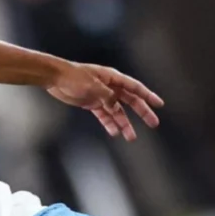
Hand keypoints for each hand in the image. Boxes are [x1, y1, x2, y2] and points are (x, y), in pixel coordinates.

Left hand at [46, 63, 163, 140]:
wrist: (55, 78)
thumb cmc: (73, 77)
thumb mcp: (93, 87)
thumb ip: (107, 97)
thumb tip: (116, 107)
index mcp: (113, 78)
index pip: (135, 87)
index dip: (148, 96)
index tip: (159, 105)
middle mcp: (110, 87)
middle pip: (130, 101)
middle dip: (142, 113)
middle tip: (154, 123)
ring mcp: (101, 96)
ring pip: (117, 112)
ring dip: (124, 124)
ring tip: (131, 137)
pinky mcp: (91, 103)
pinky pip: (104, 116)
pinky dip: (109, 124)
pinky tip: (114, 133)